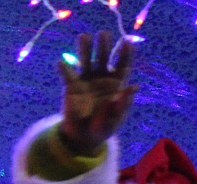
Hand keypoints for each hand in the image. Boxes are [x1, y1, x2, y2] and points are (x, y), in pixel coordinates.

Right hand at [57, 31, 135, 155]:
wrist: (84, 136)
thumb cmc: (104, 127)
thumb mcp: (116, 118)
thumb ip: (124, 103)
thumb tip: (134, 86)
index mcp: (117, 84)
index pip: (123, 65)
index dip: (126, 53)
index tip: (128, 41)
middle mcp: (102, 78)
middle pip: (104, 58)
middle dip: (104, 45)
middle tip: (104, 33)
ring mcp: (86, 79)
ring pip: (86, 60)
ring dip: (85, 48)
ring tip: (84, 37)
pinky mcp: (71, 85)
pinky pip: (68, 74)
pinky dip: (64, 69)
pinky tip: (61, 63)